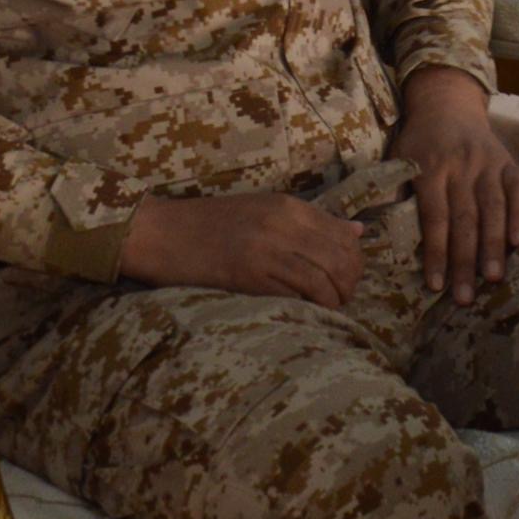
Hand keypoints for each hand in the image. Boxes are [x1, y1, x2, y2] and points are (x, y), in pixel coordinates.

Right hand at [111, 192, 368, 305]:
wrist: (162, 233)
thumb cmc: (211, 223)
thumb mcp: (264, 210)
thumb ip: (311, 221)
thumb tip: (357, 231)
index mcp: (288, 206)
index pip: (343, 235)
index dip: (355, 262)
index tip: (349, 278)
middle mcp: (282, 224)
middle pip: (340, 258)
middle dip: (349, 284)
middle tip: (343, 298)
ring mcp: (266, 249)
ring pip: (323, 278)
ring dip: (333, 300)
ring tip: (329, 309)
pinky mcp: (248, 275)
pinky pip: (293, 294)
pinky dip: (307, 306)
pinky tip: (306, 312)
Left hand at [390, 65, 518, 306]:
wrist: (447, 103)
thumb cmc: (418, 141)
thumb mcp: (397, 160)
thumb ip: (393, 192)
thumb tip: (377, 236)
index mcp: (430, 168)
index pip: (434, 217)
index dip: (436, 252)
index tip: (436, 286)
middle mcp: (461, 165)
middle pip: (464, 218)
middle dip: (465, 260)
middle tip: (466, 297)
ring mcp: (488, 163)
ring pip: (493, 207)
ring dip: (494, 245)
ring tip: (493, 277)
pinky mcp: (509, 161)